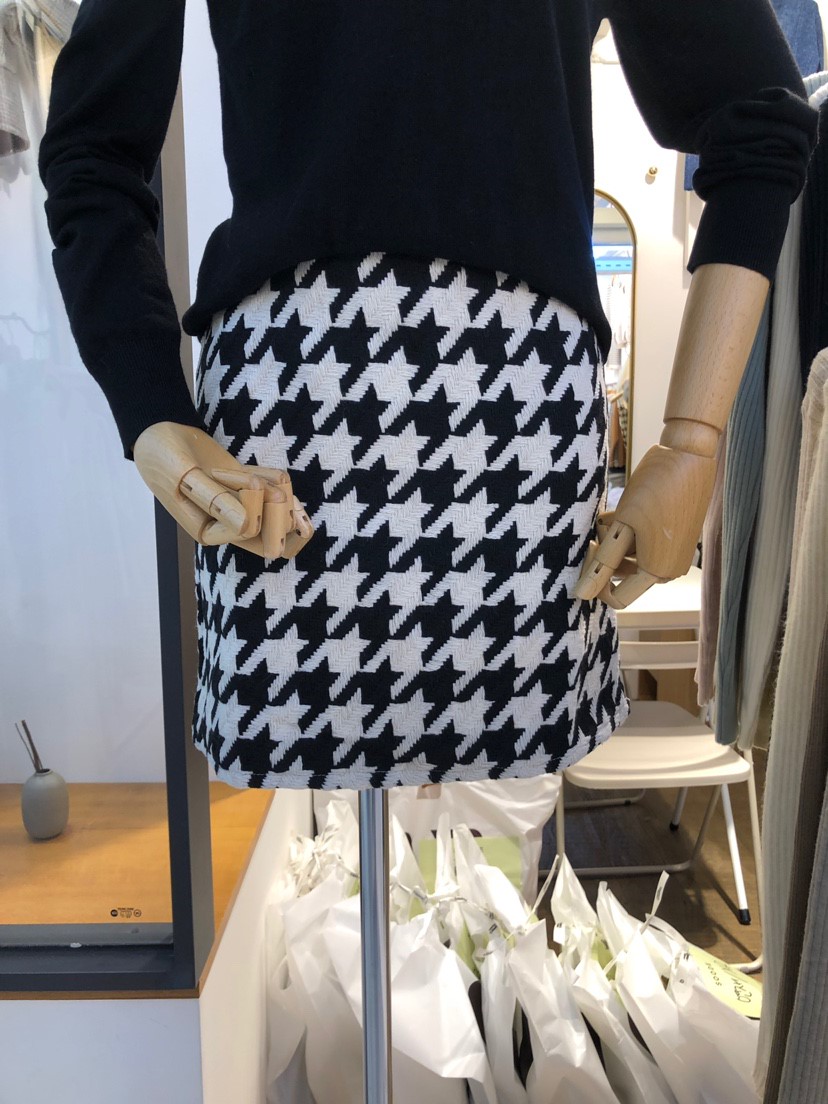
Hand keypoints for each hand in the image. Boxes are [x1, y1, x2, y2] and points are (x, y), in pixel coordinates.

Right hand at [133, 422, 313, 559]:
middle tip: (269, 485)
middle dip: (277, 507)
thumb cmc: (166, 458)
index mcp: (208, 531)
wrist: (162, 435)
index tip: (220, 474)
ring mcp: (239, 508)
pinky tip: (272, 474)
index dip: (249, 504)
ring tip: (261, 476)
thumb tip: (247, 527)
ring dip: (278, 491)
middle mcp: (226, 525)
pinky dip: (277, 481)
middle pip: (270, 531)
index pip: (248, 530)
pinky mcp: (247, 489)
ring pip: (277, 511)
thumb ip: (214, 500)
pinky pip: (274, 492)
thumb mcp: (184, 476)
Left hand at [575, 444, 715, 608]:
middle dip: (606, 553)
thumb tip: (581, 596)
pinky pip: (642, 545)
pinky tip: (621, 509)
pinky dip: (628, 531)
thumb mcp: (622, 526)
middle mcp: (668, 570)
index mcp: (656, 573)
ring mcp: (673, 554)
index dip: (596, 578)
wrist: (689, 456)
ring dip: (615, 540)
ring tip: (610, 515)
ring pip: (630, 558)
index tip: (590, 547)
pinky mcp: (673, 538)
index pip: (617, 597)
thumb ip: (602, 563)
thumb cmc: (655, 488)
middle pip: (623, 575)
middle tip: (602, 524)